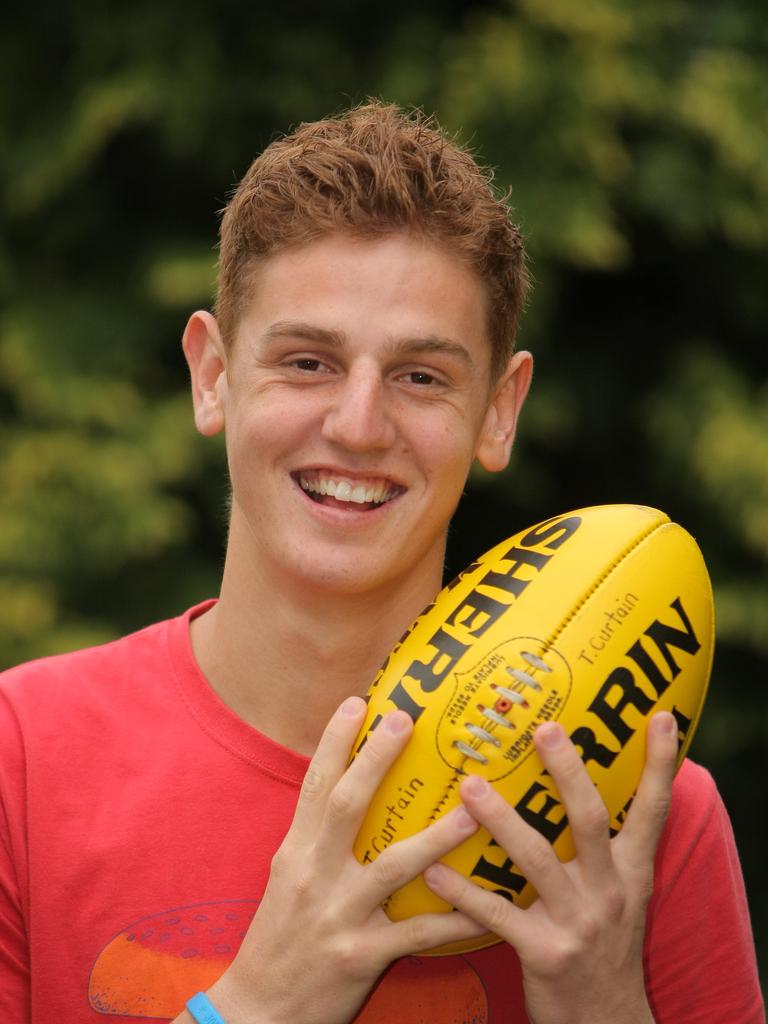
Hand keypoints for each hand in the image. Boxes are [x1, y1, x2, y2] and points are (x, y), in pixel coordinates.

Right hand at [205, 697, 487, 1023]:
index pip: (314, 785)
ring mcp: (338, 915)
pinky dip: (451, 919)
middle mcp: (313, 875)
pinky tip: (484, 908)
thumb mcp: (287, 881)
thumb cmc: (278, 940)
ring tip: (473, 811)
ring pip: (392, 866)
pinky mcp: (360, 957)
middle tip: (406, 719)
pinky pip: (415, 933)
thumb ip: (316, 840)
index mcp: (295, 853)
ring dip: (435, 837)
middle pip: (346, 806)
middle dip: (375, 760)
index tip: (357, 701)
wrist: (256, 1013)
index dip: (334, 741)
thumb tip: (348, 798)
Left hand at [424, 711, 678, 1023]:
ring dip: (501, 820)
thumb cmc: (605, 943)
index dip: (661, 764)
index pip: (653, 809)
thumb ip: (606, 846)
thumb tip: (586, 785)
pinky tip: (434, 873)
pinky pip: (497, 915)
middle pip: (589, 819)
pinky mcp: (544, 953)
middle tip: (543, 727)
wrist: (607, 1022)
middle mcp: (609, 890)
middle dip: (567, 770)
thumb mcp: (622, 894)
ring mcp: (577, 922)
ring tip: (470, 785)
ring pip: (536, 860)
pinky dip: (464, 893)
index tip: (661, 715)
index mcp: (630, 871)